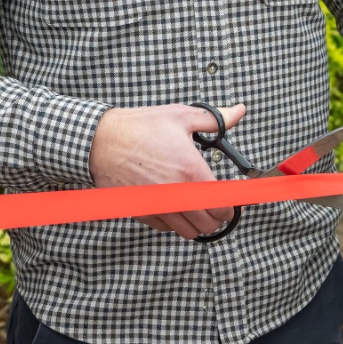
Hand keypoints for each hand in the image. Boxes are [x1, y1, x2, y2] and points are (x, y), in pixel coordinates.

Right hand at [90, 103, 245, 239]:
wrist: (102, 140)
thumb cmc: (140, 127)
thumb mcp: (181, 116)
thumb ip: (216, 120)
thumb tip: (239, 111)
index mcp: (191, 171)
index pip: (222, 205)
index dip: (230, 206)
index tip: (229, 201)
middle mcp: (176, 194)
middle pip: (208, 225)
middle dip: (216, 217)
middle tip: (214, 205)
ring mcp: (158, 206)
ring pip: (188, 232)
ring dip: (196, 223)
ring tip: (195, 207)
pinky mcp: (143, 212)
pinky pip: (166, 228)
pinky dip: (174, 221)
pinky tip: (174, 205)